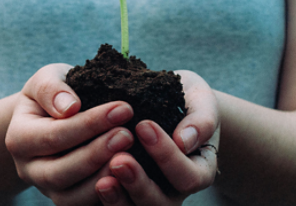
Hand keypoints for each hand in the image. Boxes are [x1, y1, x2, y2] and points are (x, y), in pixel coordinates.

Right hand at [5, 64, 134, 204]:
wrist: (52, 116)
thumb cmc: (55, 94)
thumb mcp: (47, 79)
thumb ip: (52, 89)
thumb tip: (70, 106)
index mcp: (19, 138)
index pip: (54, 135)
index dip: (90, 124)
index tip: (124, 108)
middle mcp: (29, 169)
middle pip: (60, 172)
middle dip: (97, 154)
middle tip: (128, 135)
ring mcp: (47, 189)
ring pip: (71, 198)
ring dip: (102, 178)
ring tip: (131, 156)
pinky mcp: (68, 198)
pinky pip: (85, 205)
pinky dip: (107, 196)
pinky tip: (130, 177)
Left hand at [94, 70, 219, 205]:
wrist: (169, 102)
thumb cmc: (188, 99)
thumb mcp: (200, 100)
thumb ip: (201, 120)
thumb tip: (184, 142)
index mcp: (199, 170)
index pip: (188, 176)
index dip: (167, 156)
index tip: (144, 125)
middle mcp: (176, 191)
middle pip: (161, 204)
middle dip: (139, 184)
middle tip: (119, 160)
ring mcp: (150, 196)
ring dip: (119, 200)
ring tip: (102, 182)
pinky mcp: (127, 195)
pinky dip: (106, 200)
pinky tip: (94, 184)